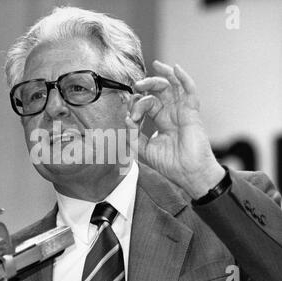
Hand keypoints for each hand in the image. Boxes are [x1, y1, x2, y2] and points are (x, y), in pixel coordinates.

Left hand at [126, 60, 224, 198]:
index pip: (147, 103)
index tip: (130, 117)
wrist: (188, 174)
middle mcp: (171, 113)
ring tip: (152, 70)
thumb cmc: (170, 164)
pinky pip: (190, 92)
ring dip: (161, 76)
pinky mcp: (192, 113)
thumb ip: (134, 135)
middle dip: (146, 85)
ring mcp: (182, 112)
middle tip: (136, 86)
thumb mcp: (145, 150)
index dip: (136, 105)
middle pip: (159, 91)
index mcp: (161, 120)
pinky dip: (184, 78)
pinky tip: (175, 68)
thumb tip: (126, 119)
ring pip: (173, 86)